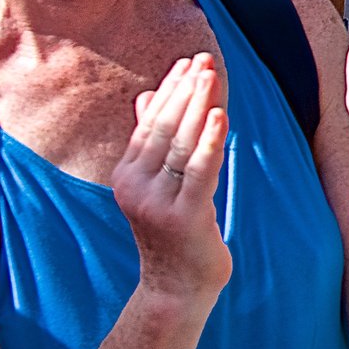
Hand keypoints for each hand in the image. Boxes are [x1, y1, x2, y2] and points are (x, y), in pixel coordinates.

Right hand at [116, 53, 232, 300]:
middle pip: (164, 129)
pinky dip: (210, 141)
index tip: (189, 62)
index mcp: (127, 175)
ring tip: (211, 74)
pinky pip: (199, 172)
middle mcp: (135, 187)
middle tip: (205, 59)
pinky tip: (220, 115)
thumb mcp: (159, 184)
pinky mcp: (183, 217)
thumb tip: (146, 97)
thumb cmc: (173, 233)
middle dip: (186, 91)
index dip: (170, 91)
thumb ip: (153, 144)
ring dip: (198, 106)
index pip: (150, 124)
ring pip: (181, 145)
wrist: (175, 290)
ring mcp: (156, 203)